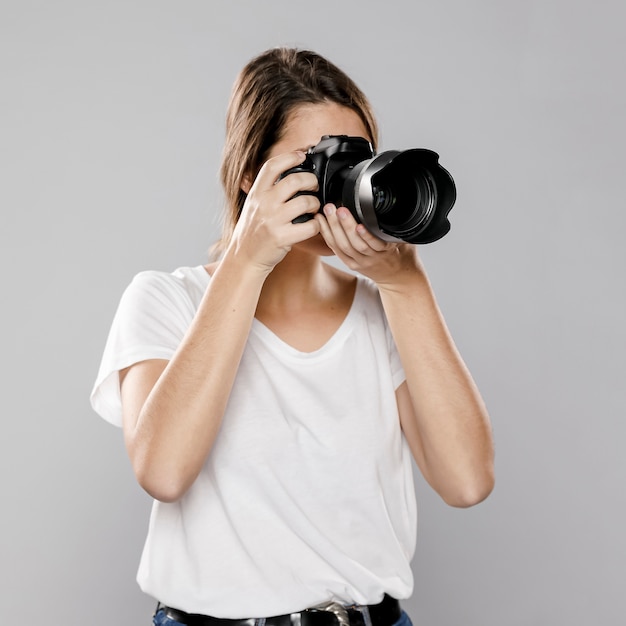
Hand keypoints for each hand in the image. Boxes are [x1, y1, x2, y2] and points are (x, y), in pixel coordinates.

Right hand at [228, 151, 320, 271]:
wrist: (244, 257)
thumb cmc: (253, 231)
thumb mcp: (253, 205)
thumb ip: (267, 190)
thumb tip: (289, 172)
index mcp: (256, 193)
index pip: (272, 166)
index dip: (290, 157)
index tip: (301, 155)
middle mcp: (263, 204)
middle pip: (295, 180)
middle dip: (311, 181)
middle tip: (314, 186)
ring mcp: (273, 221)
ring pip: (305, 202)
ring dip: (316, 203)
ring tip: (314, 207)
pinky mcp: (282, 238)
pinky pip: (310, 226)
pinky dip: (317, 224)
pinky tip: (314, 224)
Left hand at [315, 204, 423, 285]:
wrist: (397, 276)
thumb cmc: (400, 254)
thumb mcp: (404, 239)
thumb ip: (394, 227)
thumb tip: (389, 208)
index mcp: (387, 251)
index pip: (376, 243)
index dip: (366, 235)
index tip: (359, 223)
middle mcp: (372, 258)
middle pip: (355, 244)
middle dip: (344, 225)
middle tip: (336, 209)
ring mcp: (360, 262)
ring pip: (344, 247)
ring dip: (333, 228)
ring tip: (327, 212)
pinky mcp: (351, 264)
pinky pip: (337, 250)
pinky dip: (328, 235)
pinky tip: (321, 223)